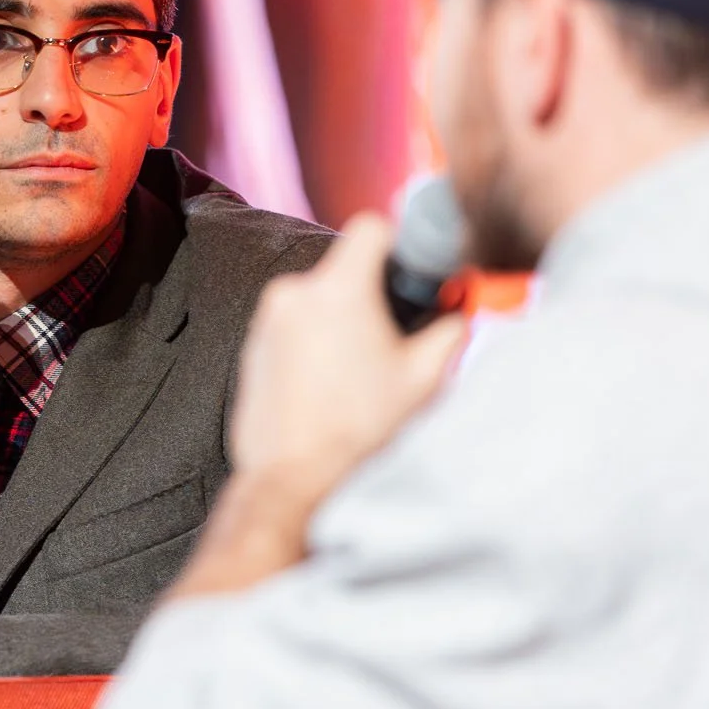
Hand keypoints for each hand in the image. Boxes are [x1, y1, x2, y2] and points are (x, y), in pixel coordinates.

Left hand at [171, 215, 467, 598]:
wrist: (293, 480)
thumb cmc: (361, 431)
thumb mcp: (425, 378)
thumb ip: (449, 328)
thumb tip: (456, 308)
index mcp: (336, 290)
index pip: (371, 228)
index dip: (399, 244)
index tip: (411, 275)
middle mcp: (293, 294)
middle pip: (344, 269)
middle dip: (372, 295)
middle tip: (394, 339)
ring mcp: (267, 321)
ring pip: (318, 299)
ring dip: (342, 321)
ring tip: (361, 372)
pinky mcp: (252, 347)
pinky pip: (294, 327)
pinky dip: (315, 343)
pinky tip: (331, 386)